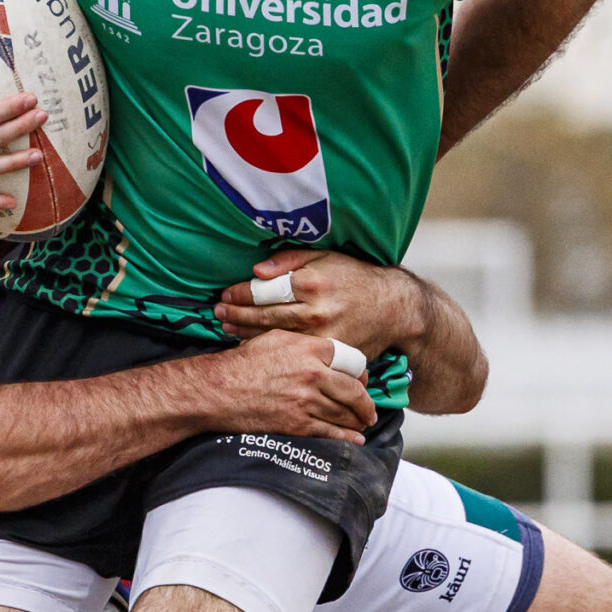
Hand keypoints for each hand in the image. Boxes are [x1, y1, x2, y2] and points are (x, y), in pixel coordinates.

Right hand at [199, 331, 376, 443]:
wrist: (219, 390)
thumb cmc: (244, 362)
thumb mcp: (276, 338)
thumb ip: (306, 343)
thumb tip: (327, 351)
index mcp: (311, 349)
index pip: (353, 361)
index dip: (362, 373)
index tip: (362, 380)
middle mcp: (313, 374)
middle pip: (356, 390)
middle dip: (366, 402)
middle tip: (368, 408)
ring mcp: (307, 401)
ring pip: (346, 414)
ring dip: (358, 421)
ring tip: (362, 423)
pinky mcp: (298, 424)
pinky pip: (332, 433)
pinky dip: (347, 438)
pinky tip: (355, 440)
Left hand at [213, 248, 427, 358]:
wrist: (394, 308)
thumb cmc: (355, 278)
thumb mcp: (325, 257)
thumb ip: (289, 260)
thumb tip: (256, 270)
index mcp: (312, 283)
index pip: (264, 290)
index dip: (240, 294)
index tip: (225, 296)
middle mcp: (316, 311)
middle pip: (264, 316)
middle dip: (236, 316)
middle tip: (218, 314)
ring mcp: (323, 336)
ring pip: (275, 337)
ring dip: (246, 334)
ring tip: (227, 329)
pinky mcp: (330, 355)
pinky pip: (294, 353)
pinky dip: (272, 350)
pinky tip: (254, 348)